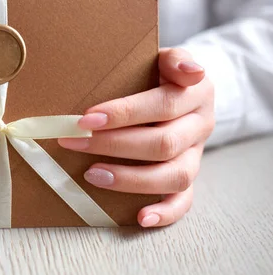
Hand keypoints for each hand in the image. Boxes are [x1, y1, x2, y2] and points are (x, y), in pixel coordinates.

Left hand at [59, 48, 214, 227]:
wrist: (182, 93)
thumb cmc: (158, 76)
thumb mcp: (165, 58)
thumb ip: (172, 59)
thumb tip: (189, 70)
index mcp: (196, 93)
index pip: (163, 104)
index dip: (125, 113)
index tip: (86, 118)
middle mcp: (200, 126)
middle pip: (162, 143)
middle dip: (112, 145)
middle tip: (73, 142)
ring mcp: (195, 155)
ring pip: (173, 175)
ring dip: (130, 179)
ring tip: (92, 174)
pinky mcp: (188, 178)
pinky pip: (183, 201)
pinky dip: (164, 213)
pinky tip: (140, 217)